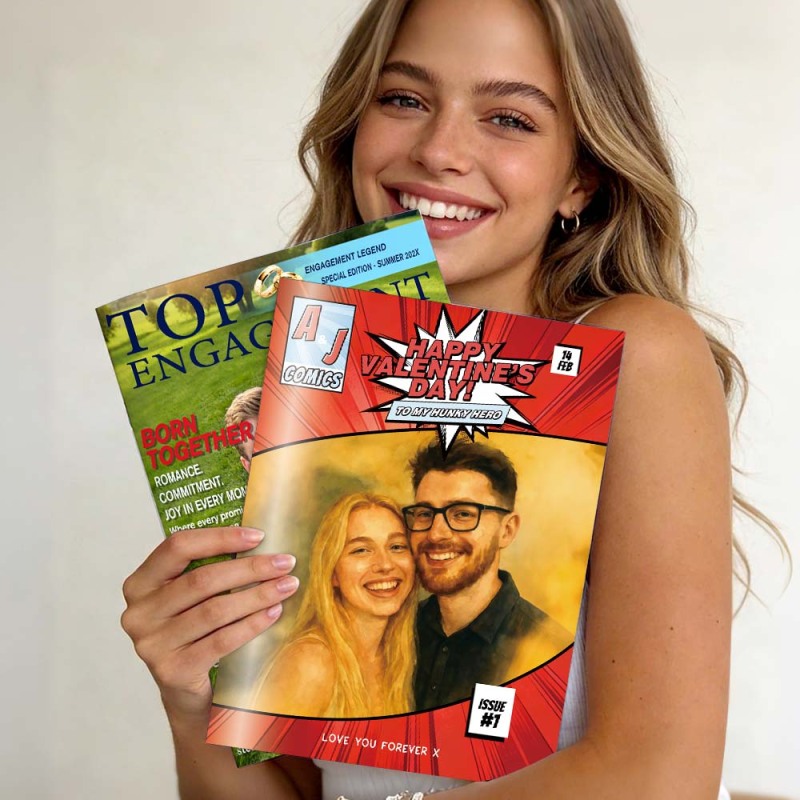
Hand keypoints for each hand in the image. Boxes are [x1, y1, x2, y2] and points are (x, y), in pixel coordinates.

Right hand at [121, 527, 298, 720]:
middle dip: (251, 568)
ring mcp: (152, 644)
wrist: (188, 694)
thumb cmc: (195, 633)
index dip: (220, 537)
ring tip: (287, 586)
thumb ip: (209, 567)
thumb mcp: (191, 598)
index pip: (178, 546)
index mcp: (140, 583)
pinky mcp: (172, 671)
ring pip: (215, 610)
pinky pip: (221, 640)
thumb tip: (259, 540)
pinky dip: (252, 624)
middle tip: (285, 562)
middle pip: (202, 579)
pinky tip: (274, 613)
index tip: (259, 536)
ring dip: (258, 595)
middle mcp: (138, 613)